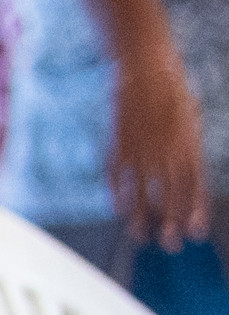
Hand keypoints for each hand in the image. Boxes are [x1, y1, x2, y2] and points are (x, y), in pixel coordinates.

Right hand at [121, 48, 208, 244]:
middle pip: (169, 195)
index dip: (196, 211)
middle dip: (170, 222)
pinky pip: (118, 177)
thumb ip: (189, 151)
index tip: (196, 232)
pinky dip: (118, 195)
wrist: (146, 70)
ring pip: (141, 192)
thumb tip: (189, 179)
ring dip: (141, 216)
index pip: (195, 187)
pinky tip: (120, 209)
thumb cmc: (173, 94)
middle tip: (170, 244)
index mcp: (189, 146)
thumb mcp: (191, 122)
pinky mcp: (118, 146)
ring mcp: (140, 151)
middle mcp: (166, 153)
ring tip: (141, 235)